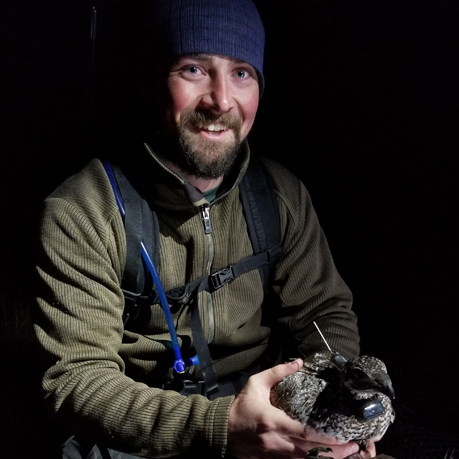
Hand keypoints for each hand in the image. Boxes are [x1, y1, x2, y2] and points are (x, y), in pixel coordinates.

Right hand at [227, 359, 361, 458]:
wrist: (222, 430)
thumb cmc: (241, 406)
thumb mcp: (256, 384)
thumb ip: (277, 372)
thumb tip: (298, 362)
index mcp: (272, 422)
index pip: (303, 433)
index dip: (325, 438)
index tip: (343, 436)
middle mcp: (276, 442)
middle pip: (310, 452)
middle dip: (335, 452)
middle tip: (355, 446)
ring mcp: (275, 455)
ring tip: (347, 453)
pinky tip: (326, 457)